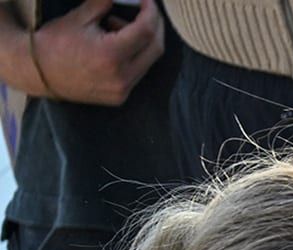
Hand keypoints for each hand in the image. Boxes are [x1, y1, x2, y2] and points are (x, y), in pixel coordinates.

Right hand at [14, 0, 161, 105]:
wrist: (38, 72)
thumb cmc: (55, 42)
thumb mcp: (79, 17)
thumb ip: (104, 3)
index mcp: (111, 55)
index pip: (146, 31)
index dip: (151, 13)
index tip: (148, 1)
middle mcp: (121, 76)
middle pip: (155, 48)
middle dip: (154, 26)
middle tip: (146, 10)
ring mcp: (122, 90)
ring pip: (148, 61)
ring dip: (142, 41)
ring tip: (116, 26)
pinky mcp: (119, 97)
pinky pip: (138, 72)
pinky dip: (134, 55)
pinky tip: (115, 45)